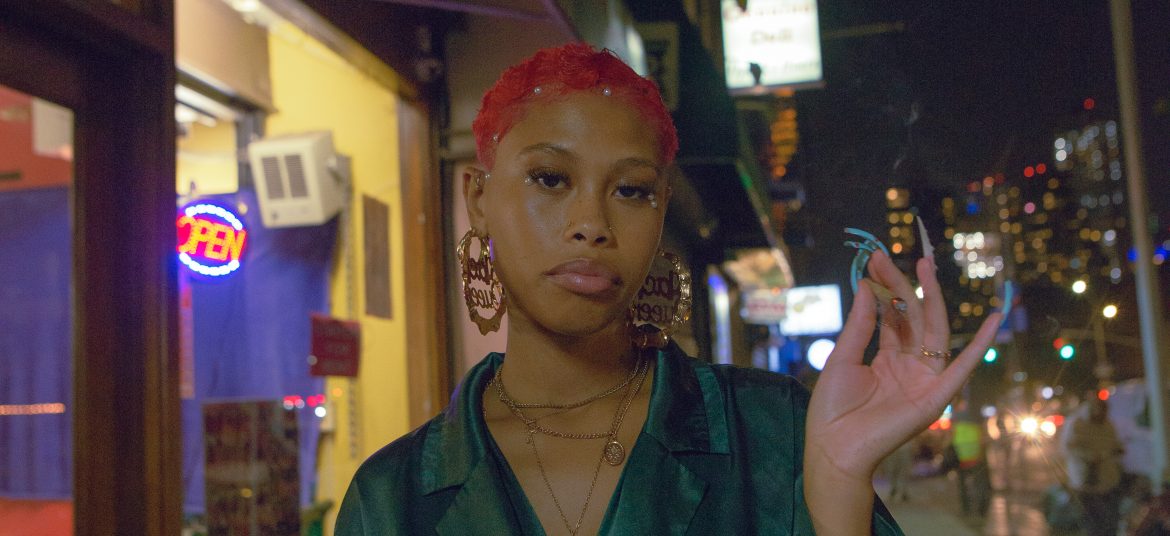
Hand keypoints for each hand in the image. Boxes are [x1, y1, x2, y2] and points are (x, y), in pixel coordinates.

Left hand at [805, 250, 1001, 480]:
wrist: (832, 449)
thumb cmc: (832, 409)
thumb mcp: (842, 359)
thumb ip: (860, 325)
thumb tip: (867, 285)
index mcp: (886, 359)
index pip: (893, 316)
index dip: (885, 288)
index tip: (875, 260)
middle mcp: (909, 366)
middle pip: (913, 318)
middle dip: (904, 286)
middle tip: (889, 256)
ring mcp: (924, 380)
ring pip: (933, 332)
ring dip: (931, 298)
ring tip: (924, 266)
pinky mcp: (935, 397)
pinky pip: (963, 368)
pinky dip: (981, 345)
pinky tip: (995, 320)